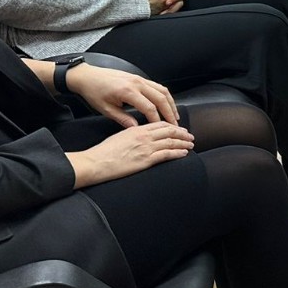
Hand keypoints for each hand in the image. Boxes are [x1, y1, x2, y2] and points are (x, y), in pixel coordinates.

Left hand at [68, 62, 179, 127]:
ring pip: (162, 90)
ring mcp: (139, 79)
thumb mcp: (106, 109)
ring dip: (170, 103)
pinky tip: (166, 104)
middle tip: (174, 124)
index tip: (160, 129)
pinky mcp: (139, 77)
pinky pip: (157, 86)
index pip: (149, 107)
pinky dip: (164, 95)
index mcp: (128, 92)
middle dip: (169, 112)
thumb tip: (136, 128)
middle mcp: (137, 83)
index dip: (157, 119)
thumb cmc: (94, 92)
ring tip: (174, 115)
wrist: (88, 76)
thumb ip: (123, 119)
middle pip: (160, 98)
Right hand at [68, 121, 193, 187]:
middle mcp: (143, 136)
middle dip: (182, 133)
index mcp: (137, 129)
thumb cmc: (103, 152)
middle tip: (190, 135)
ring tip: (191, 144)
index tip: (179, 128)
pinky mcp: (146, 160)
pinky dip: (177, 153)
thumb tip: (139, 132)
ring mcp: (146, 148)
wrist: (96, 162)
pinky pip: (166, 155)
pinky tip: (184, 153)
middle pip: (169, 131)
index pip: (160, 124)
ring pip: (170, 142)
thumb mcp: (119, 136)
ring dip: (183, 143)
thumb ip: (132, 133)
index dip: (172, 126)